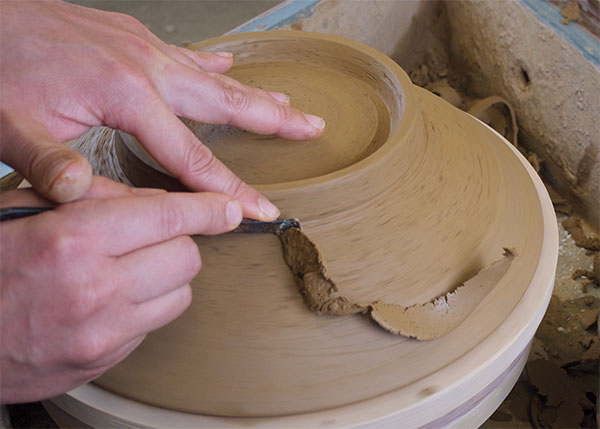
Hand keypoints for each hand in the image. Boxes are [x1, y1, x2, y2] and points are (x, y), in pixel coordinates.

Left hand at [0, 0, 324, 218]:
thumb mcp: (9, 123)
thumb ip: (48, 160)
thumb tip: (83, 192)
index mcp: (124, 93)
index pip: (190, 156)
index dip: (230, 188)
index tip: (262, 209)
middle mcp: (145, 65)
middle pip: (225, 102)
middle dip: (275, 121)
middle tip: (313, 127)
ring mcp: (140, 46)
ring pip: (213, 76)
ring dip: (255, 92)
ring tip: (289, 104)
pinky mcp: (130, 37)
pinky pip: (187, 56)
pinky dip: (215, 66)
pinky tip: (230, 66)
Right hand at [0, 177, 243, 402]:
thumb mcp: (23, 206)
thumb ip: (91, 195)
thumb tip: (150, 199)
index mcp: (73, 239)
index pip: (169, 215)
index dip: (208, 208)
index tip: (228, 208)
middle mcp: (96, 287)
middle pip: (187, 256)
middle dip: (180, 239)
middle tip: (152, 234)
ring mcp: (103, 331)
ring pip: (180, 294)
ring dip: (166, 275)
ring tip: (129, 266)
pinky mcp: (103, 359)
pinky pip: (153, 324)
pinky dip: (146, 305)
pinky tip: (112, 296)